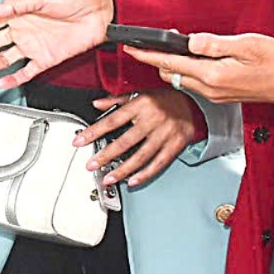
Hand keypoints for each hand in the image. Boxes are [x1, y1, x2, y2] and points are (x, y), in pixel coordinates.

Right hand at [0, 0, 115, 86]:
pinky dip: (14, 78)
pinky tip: (3, 81)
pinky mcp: (45, 59)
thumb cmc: (75, 0)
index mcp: (20, 14)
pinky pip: (26, 71)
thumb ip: (18, 4)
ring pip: (5, 59)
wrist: (100, 15)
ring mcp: (33, 46)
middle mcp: (24, 31)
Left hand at [78, 88, 200, 188]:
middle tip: (92, 165)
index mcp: (141, 105)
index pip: (112, 120)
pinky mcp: (175, 145)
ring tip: (108, 178)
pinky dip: (145, 174)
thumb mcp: (140, 93)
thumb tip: (96, 104)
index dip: (94, 132)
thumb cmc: (164, 99)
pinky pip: (159, 163)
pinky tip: (132, 181)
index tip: (79, 141)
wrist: (194, 103)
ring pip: (141, 156)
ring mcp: (165, 134)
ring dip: (123, 170)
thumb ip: (116, 100)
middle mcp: (152, 120)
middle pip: (125, 141)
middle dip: (106, 155)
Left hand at [129, 33, 273, 106]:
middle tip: (150, 43)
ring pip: (181, 79)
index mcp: (212, 75)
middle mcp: (209, 89)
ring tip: (171, 48)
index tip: (130, 47)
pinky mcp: (221, 95)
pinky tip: (193, 59)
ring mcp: (215, 94)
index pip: (169, 63)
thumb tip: (189, 40)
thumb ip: (214, 43)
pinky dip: (187, 71)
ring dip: (172, 65)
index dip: (147, 54)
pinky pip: (195, 83)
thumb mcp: (247, 44)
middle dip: (157, 59)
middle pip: (170, 73)